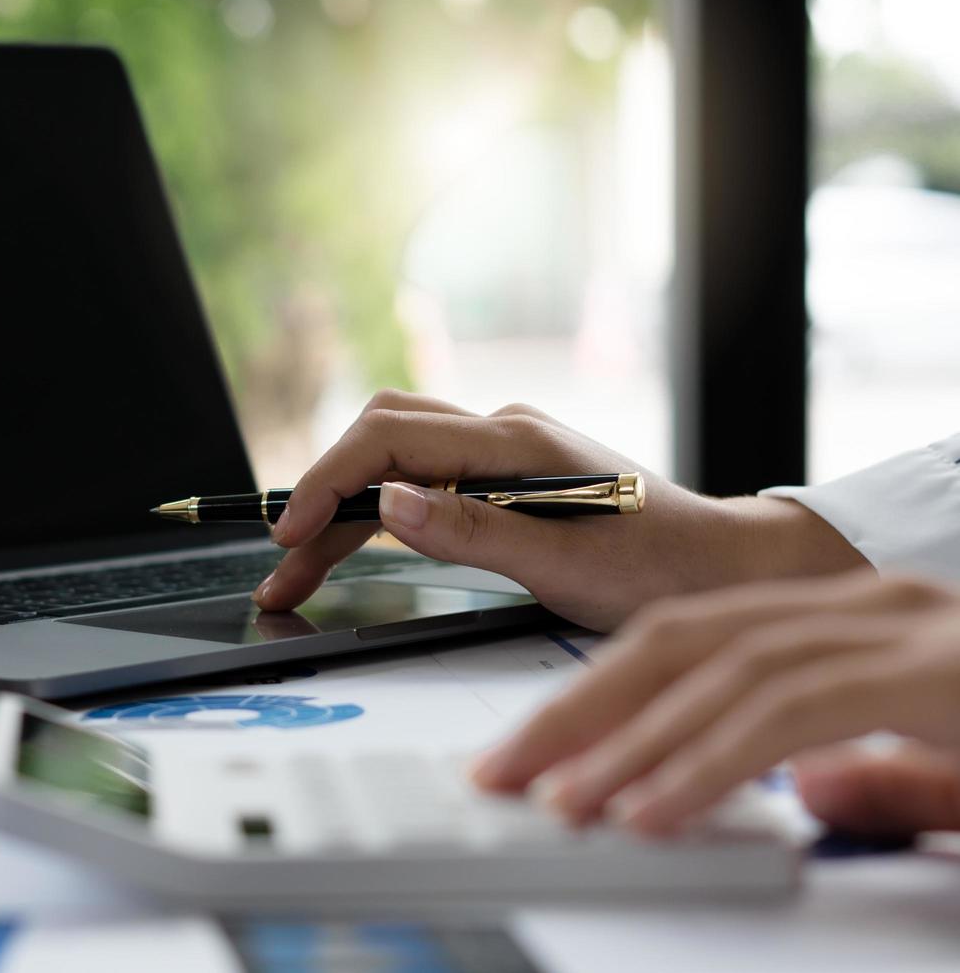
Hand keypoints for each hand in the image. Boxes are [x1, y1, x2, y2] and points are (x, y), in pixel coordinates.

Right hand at [253, 390, 866, 630]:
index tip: (291, 535)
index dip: (328, 482)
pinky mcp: (504, 475)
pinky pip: (422, 477)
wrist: (719, 568)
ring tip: (301, 573)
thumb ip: (473, 530)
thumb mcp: (564, 565)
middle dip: (321, 495)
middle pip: (380, 436)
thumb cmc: (658, 568)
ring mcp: (504, 450)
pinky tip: (359, 542)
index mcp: (516, 442)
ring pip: (394, 456)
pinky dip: (378, 511)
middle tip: (285, 565)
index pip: (390, 438)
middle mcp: (504, 432)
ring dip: (343, 508)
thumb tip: (387, 501)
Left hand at [472, 573, 959, 835]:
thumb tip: (803, 787)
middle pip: (677, 641)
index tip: (531, 749)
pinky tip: (651, 809)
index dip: (595, 694)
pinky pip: (789, 713)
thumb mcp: (957, 763)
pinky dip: (707, 763)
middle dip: (579, 709)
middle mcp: (863, 605)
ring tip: (561, 801)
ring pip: (719, 670)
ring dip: (628, 742)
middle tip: (504, 770)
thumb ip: (881, 775)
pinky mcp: (935, 672)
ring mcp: (898, 629)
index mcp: (850, 618)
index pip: (686, 640)